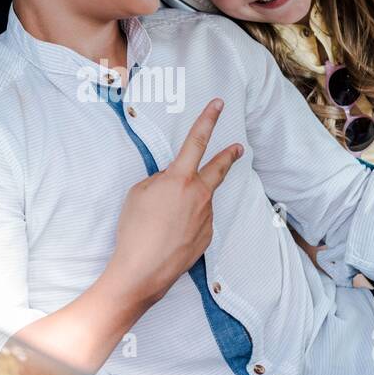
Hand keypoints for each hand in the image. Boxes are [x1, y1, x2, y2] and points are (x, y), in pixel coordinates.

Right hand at [108, 99, 241, 303]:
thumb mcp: (138, 193)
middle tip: (238, 147)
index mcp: (179, 179)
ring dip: (188, 203)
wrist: (143, 270)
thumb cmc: (135, 229)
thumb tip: (172, 181)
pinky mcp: (207, 236)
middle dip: (228, 155)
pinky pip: (198, 221)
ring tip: (163, 220)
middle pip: (219, 168)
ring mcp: (206, 217)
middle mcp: (199, 195)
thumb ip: (160, 180)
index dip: (207, 120)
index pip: (196, 141)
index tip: (218, 105)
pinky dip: (186, 223)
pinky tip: (170, 234)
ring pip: (200, 200)